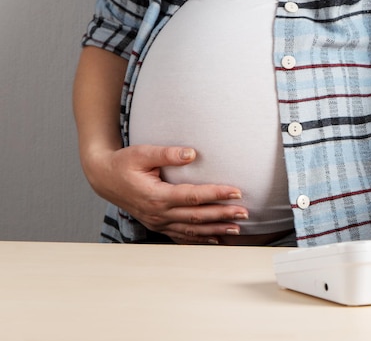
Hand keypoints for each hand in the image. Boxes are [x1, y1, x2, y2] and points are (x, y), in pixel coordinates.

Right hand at [83, 145, 246, 243]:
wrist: (104, 178)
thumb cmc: (124, 163)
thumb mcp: (142, 153)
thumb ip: (167, 153)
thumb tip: (192, 153)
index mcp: (156, 195)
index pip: (193, 196)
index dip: (216, 194)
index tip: (236, 192)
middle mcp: (158, 213)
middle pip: (196, 216)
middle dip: (223, 214)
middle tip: (244, 212)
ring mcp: (158, 222)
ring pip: (191, 229)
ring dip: (215, 229)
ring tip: (236, 228)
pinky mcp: (158, 225)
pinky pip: (182, 235)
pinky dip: (200, 238)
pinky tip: (216, 239)